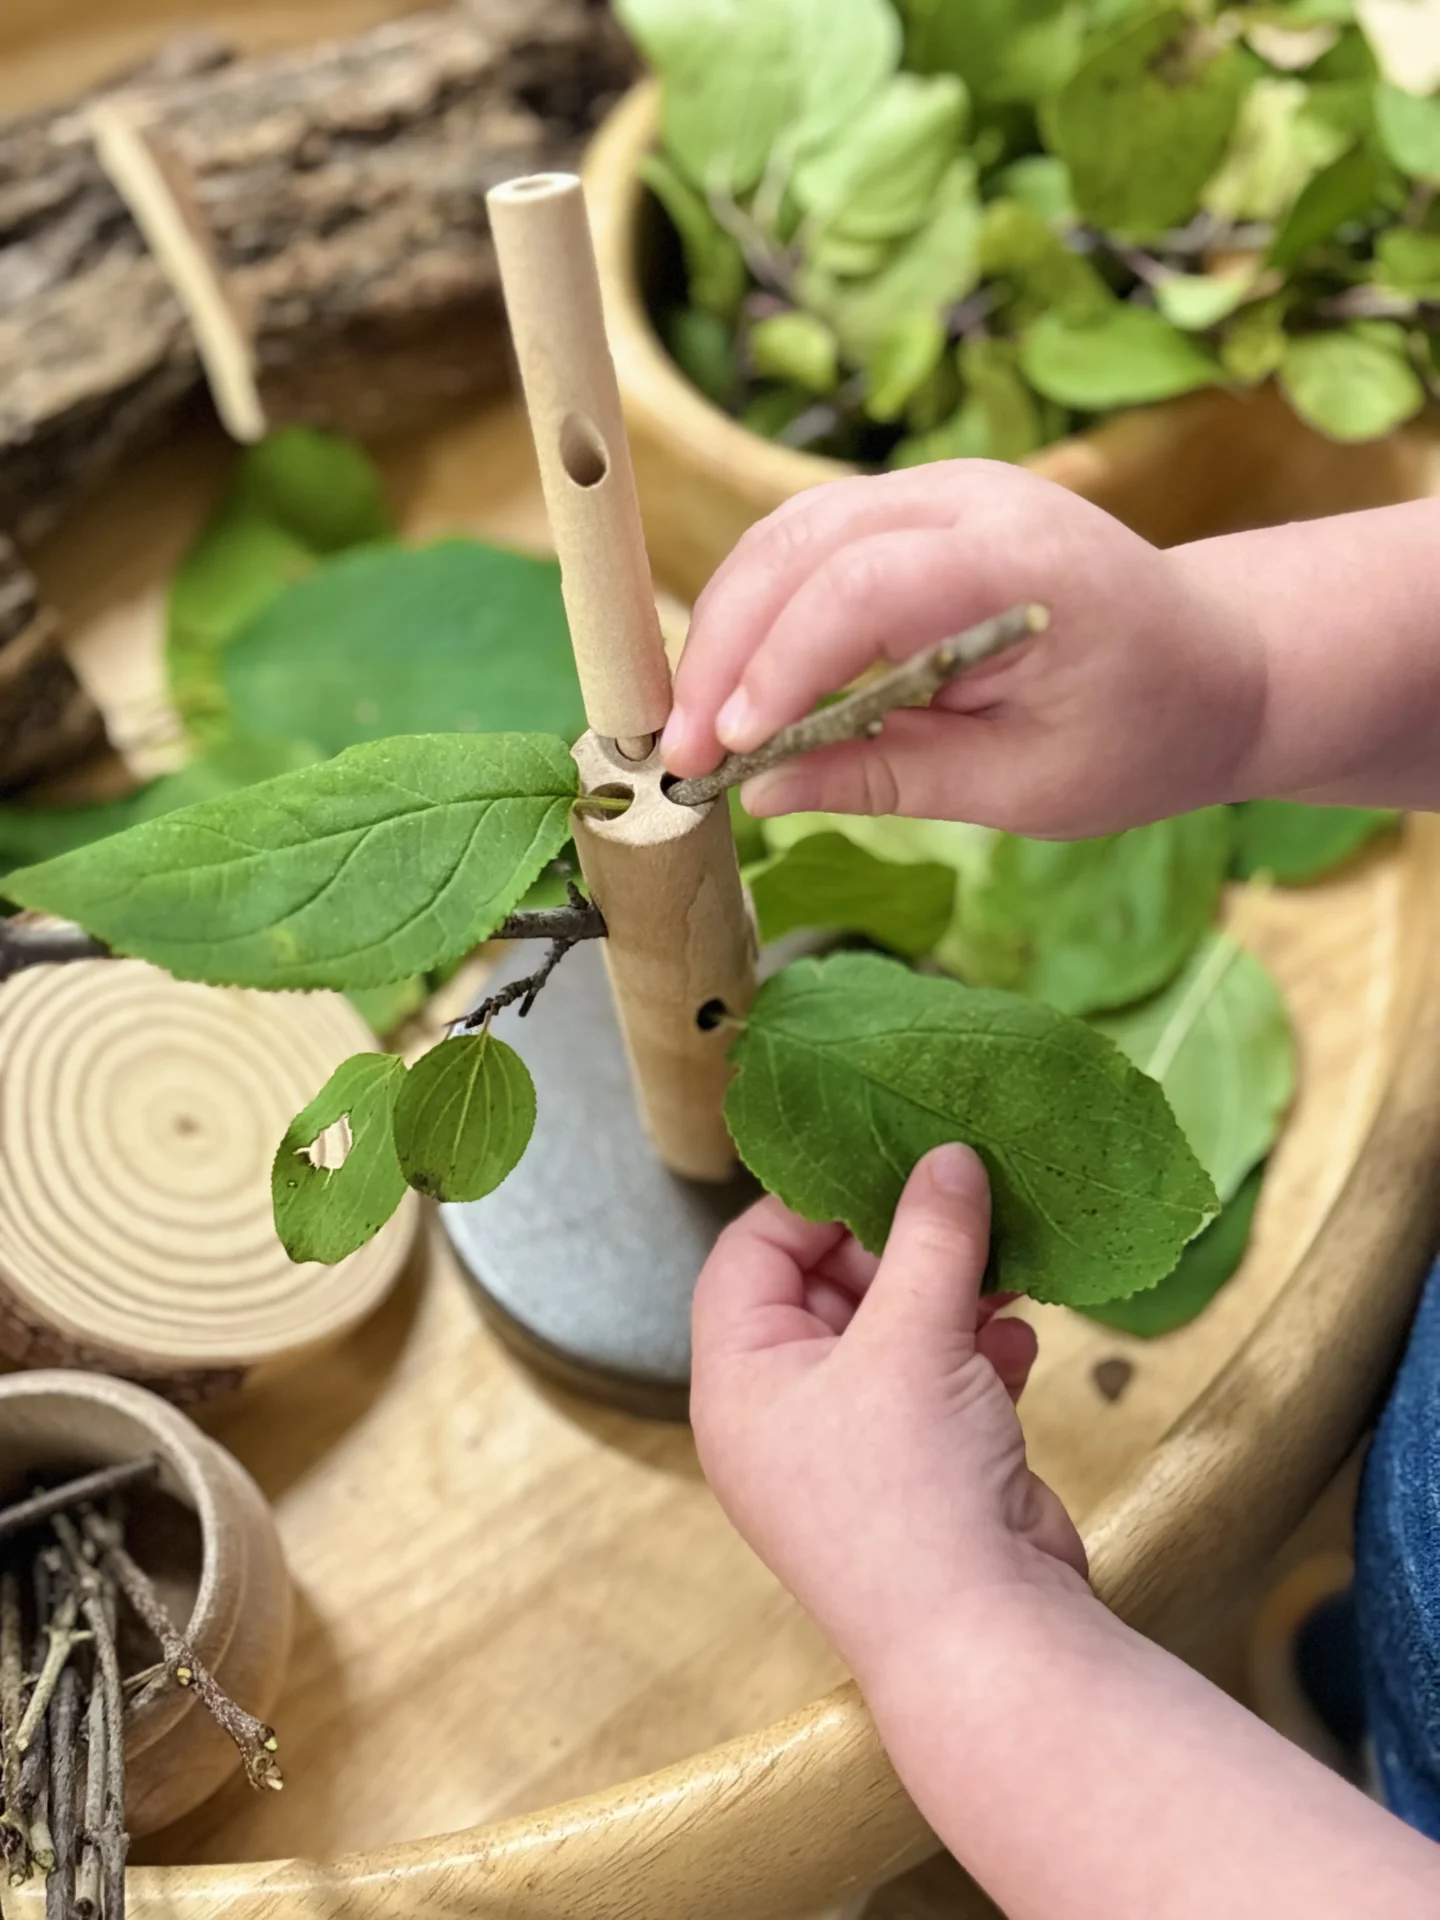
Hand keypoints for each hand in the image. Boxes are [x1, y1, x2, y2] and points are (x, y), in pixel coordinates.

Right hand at [661, 461, 1265, 838]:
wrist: (1218, 662)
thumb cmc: (1142, 730)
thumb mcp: (1028, 785)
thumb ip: (892, 778)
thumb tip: (765, 792)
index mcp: (1019, 559)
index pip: (862, 584)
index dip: (779, 664)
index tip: (729, 751)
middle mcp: (969, 499)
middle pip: (799, 544)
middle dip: (722, 650)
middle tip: (679, 753)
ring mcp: (937, 493)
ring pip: (785, 534)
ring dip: (722, 628)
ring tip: (691, 727)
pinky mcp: (913, 514)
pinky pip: (806, 545)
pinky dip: (756, 610)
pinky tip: (732, 685)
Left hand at [690, 1144, 1086, 1686]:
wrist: (988, 1642)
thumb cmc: (910, 1492)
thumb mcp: (911, 1338)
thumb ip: (929, 1236)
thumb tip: (946, 1157)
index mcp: (740, 1380)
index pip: (749, 1255)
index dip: (812, 1200)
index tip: (884, 1159)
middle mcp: (785, 1411)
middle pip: (828, 1285)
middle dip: (899, 1242)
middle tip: (961, 1196)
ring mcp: (857, 1443)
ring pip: (896, 1330)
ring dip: (951, 1291)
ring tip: (1005, 1258)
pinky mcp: (924, 1465)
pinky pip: (942, 1379)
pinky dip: (978, 1349)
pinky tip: (1017, 1336)